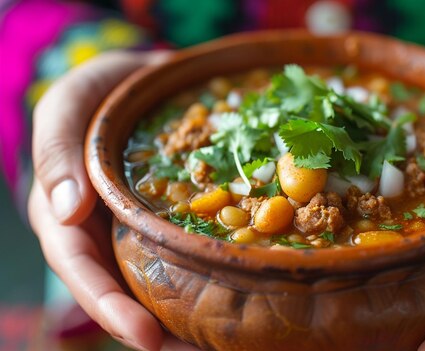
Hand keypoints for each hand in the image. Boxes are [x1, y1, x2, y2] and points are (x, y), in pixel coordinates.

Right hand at [28, 51, 198, 350]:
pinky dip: (212, 279)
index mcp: (69, 218)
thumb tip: (65, 212)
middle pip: (124, 293)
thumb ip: (56, 153)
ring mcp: (143, 233)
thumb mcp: (66, 108)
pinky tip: (245, 296)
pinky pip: (192, 256)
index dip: (108, 306)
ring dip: (188, 319)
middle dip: (155, 330)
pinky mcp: (178, 224)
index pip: (81, 269)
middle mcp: (106, 235)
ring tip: (227, 343)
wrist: (146, 83)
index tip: (146, 337)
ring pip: (159, 284)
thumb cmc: (98, 94)